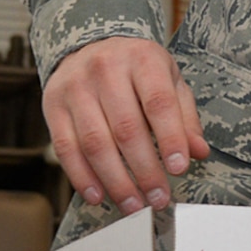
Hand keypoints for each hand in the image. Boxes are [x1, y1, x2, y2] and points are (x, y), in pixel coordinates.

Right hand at [43, 37, 209, 213]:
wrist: (91, 45)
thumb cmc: (138, 68)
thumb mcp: (170, 80)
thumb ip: (185, 116)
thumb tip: (198, 152)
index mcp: (143, 60)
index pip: (159, 103)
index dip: (170, 138)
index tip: (180, 169)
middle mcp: (106, 71)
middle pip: (126, 128)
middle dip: (144, 170)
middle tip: (158, 197)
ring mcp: (75, 89)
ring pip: (95, 143)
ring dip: (115, 181)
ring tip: (133, 205)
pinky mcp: (53, 107)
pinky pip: (66, 148)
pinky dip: (82, 177)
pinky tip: (99, 195)